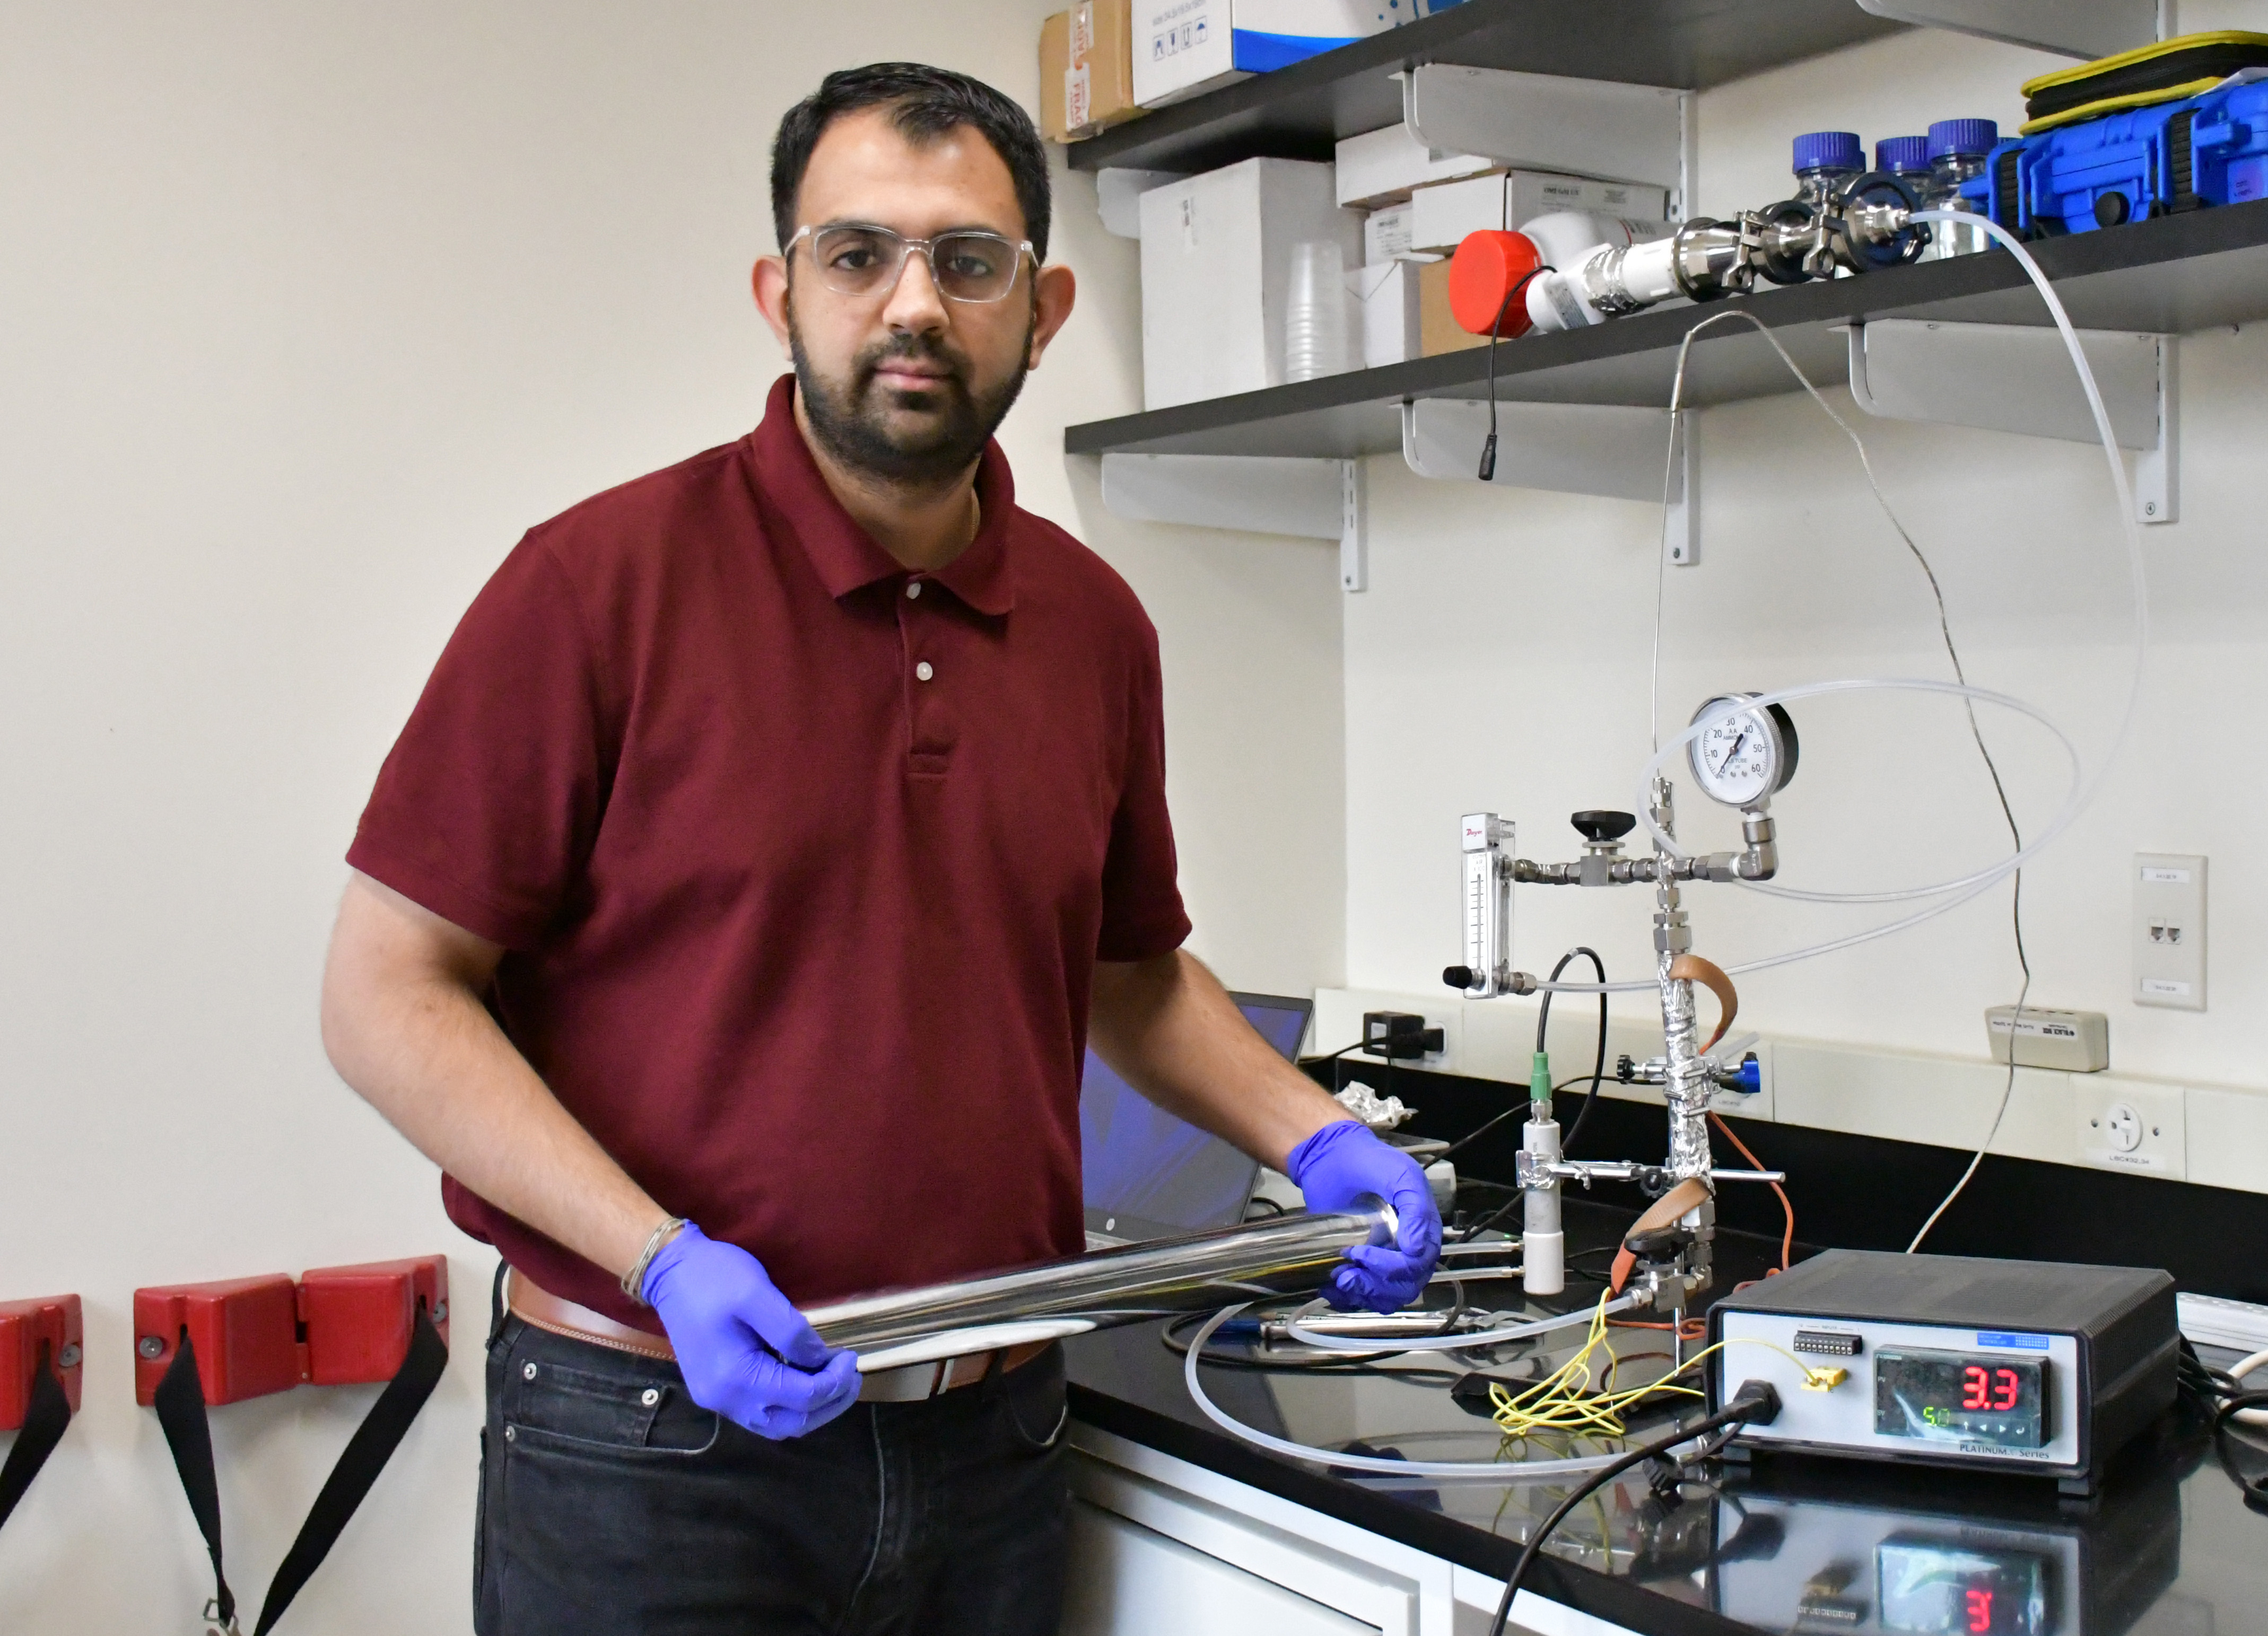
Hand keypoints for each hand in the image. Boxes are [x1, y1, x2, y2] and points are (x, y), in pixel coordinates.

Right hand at [640, 1224, 861, 1438]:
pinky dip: (789, 1404)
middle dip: (829, 1403)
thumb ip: (792, 1331)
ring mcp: (717, 1399)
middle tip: (851, 1375)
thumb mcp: (757, 1293)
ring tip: (834, 1381)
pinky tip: (804, 1379)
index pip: (802, 1398)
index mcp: (735, 1378)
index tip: (851, 1355)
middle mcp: (724, 1400)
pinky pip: (761, 1412)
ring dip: (811, 1409)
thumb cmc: (713, 1276)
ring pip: (777, 1425)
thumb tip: (820, 1360)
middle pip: (792, 1424)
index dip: (835, 1381)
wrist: (670, 1271)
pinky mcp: (716, 1390)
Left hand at [1284, 1120, 1441, 1313]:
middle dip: (1374, 1286)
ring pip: (1383, 1298)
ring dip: (1361, 1295)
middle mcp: (1406, 1251)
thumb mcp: (1401, 1174)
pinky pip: (1360, 1296)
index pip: (1417, 1266)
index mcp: (1423, 1232)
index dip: (1391, 1268)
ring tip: (1337, 1278)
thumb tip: (1416, 1249)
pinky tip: (1329, 1287)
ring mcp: (1382, 1259)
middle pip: (1402, 1288)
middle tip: (1346, 1273)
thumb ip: (1416, 1208)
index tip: (1361, 1252)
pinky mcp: (1359, 1265)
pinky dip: (1346, 1299)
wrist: (1331, 1157)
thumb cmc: (1369, 1162)